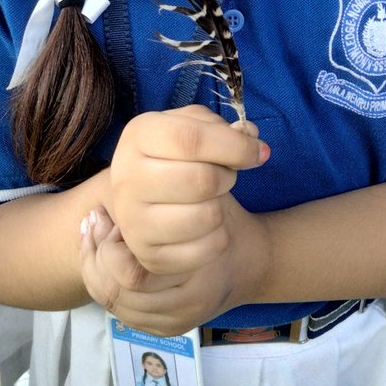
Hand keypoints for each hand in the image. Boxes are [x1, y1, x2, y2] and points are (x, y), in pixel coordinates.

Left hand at [79, 198, 267, 336]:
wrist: (253, 263)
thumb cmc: (226, 221)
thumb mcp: (209, 197)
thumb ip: (177, 191)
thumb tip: (132, 180)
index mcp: (196, 279)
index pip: (131, 275)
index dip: (112, 243)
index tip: (110, 211)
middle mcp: (184, 308)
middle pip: (115, 293)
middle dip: (96, 254)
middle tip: (94, 219)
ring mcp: (174, 323)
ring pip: (112, 304)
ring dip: (95, 268)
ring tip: (92, 233)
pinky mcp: (166, 329)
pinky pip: (121, 313)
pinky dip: (104, 284)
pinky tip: (101, 254)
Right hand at [110, 106, 266, 275]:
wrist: (159, 199)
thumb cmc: (184, 156)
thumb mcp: (199, 129)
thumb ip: (226, 129)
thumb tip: (249, 137)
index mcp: (138, 136)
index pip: (190, 139)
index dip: (235, 146)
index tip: (259, 152)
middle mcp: (126, 178)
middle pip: (202, 180)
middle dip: (228, 177)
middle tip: (226, 175)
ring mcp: (133, 221)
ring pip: (207, 216)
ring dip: (222, 208)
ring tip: (210, 200)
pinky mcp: (150, 256)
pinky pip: (207, 248)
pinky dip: (218, 237)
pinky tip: (205, 226)